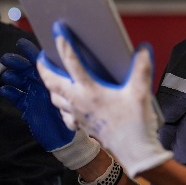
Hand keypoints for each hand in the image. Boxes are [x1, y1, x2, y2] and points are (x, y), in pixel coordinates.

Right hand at [0, 38, 99, 169]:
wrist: (71, 134)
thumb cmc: (80, 110)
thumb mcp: (85, 90)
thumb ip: (83, 75)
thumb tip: (91, 59)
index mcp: (56, 76)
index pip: (43, 60)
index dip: (32, 52)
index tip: (22, 44)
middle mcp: (44, 82)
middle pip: (28, 69)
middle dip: (17, 63)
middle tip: (7, 58)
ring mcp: (35, 94)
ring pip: (22, 82)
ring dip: (13, 77)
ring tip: (7, 75)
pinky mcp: (29, 106)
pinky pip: (19, 99)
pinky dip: (11, 94)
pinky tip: (4, 90)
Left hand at [37, 21, 172, 176]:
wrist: (136, 152)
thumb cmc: (137, 123)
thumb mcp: (141, 92)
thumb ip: (141, 68)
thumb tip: (143, 47)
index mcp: (90, 91)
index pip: (71, 63)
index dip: (64, 45)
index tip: (58, 31)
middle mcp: (78, 102)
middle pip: (51, 82)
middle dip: (43, 67)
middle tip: (41, 55)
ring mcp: (77, 115)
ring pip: (54, 98)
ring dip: (50, 85)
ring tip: (52, 74)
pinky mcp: (80, 125)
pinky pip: (63, 113)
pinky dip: (60, 104)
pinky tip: (66, 101)